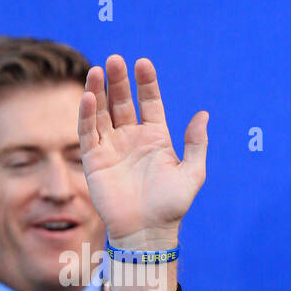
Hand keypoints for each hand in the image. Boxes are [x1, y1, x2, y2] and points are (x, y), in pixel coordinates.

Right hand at [78, 55, 206, 247]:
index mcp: (156, 137)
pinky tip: (89, 96)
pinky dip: (86, 113)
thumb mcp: (192, 173)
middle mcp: (132, 138)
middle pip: (122, 102)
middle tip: (116, 60)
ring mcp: (111, 146)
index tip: (143, 64)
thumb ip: (196, 144)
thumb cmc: (172, 205)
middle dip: (118, 81)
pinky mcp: (93, 158)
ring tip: (98, 70)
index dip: (146, 84)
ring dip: (99, 90)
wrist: (148, 231)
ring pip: (102, 111)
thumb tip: (203, 114)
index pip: (149, 103)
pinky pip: (88, 131)